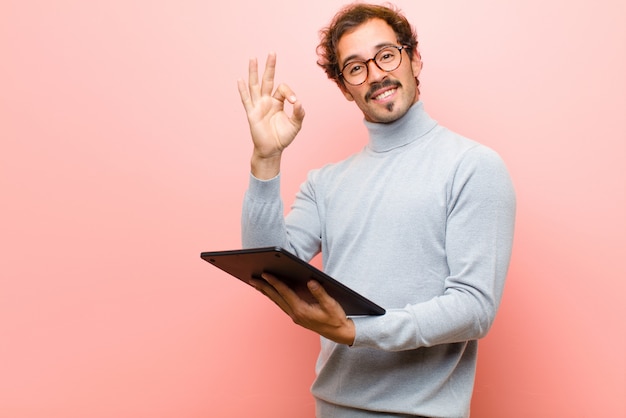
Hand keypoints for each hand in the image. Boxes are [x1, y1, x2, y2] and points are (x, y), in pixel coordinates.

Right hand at [237, 53, 304, 178]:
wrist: (272, 150)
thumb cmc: (283, 137)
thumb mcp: (296, 125)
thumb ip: (299, 113)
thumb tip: (299, 102)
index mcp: (277, 101)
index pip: (282, 89)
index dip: (290, 92)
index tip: (295, 102)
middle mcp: (267, 100)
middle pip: (268, 80)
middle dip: (270, 66)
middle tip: (272, 52)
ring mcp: (258, 106)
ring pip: (255, 85)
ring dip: (254, 72)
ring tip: (253, 58)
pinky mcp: (252, 114)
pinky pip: (246, 100)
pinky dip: (243, 90)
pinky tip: (240, 79)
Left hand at [250, 273, 355, 345]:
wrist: (339, 334)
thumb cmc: (336, 319)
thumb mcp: (331, 305)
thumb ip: (320, 293)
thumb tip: (311, 281)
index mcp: (302, 310)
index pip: (285, 293)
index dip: (274, 282)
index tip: (265, 274)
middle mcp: (295, 314)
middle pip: (276, 298)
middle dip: (264, 287)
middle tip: (252, 278)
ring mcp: (295, 317)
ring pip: (277, 302)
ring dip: (267, 292)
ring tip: (257, 283)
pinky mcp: (297, 317)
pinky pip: (282, 305)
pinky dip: (274, 297)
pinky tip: (271, 292)